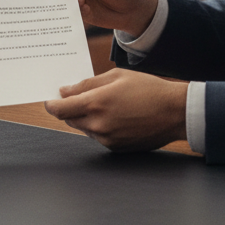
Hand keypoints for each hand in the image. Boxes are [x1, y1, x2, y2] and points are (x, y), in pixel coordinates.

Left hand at [43, 68, 187, 150]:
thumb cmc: (147, 89)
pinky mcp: (116, 148)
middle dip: (69, 109)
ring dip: (85, 117)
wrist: (174, 112)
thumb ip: (87, 84)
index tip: (49, 100)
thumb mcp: (115, 76)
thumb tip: (66, 91)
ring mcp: (107, 139)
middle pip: (69, 119)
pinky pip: (98, 137)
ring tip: (104, 104)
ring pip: (84, 128)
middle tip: (77, 96)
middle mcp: (98, 125)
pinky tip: (115, 115)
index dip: (51, 104)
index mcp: (95, 104)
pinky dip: (99, 126)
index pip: (59, 109)